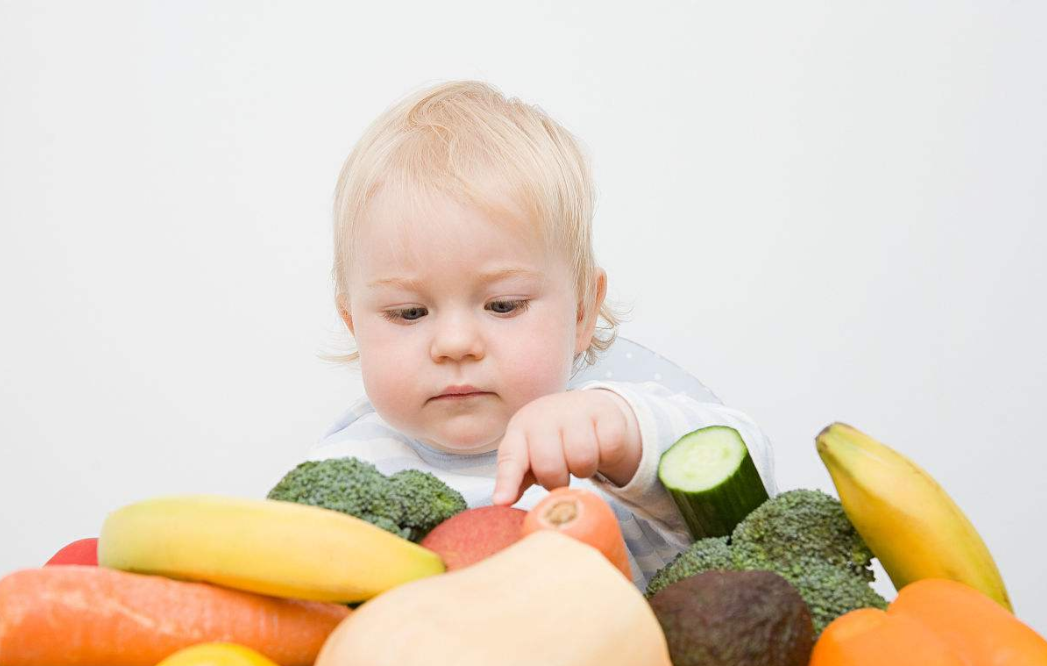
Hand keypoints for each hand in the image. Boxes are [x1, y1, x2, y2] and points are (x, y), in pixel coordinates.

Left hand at [492, 389, 641, 505]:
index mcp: (520, 429)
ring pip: (583, 460)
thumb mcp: (528, 454)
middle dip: (557, 481)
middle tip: (562, 473)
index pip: (511, 458)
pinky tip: (600, 447)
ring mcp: (576, 410)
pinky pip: (609, 448)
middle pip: (551, 467)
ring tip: (580, 459)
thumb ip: (515, 479)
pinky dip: (608, 456)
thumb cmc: (550, 439)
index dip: (508, 482)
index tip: (502, 501)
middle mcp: (545, 416)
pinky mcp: (605, 411)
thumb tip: (503, 501)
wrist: (584, 407)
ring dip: (584, 470)